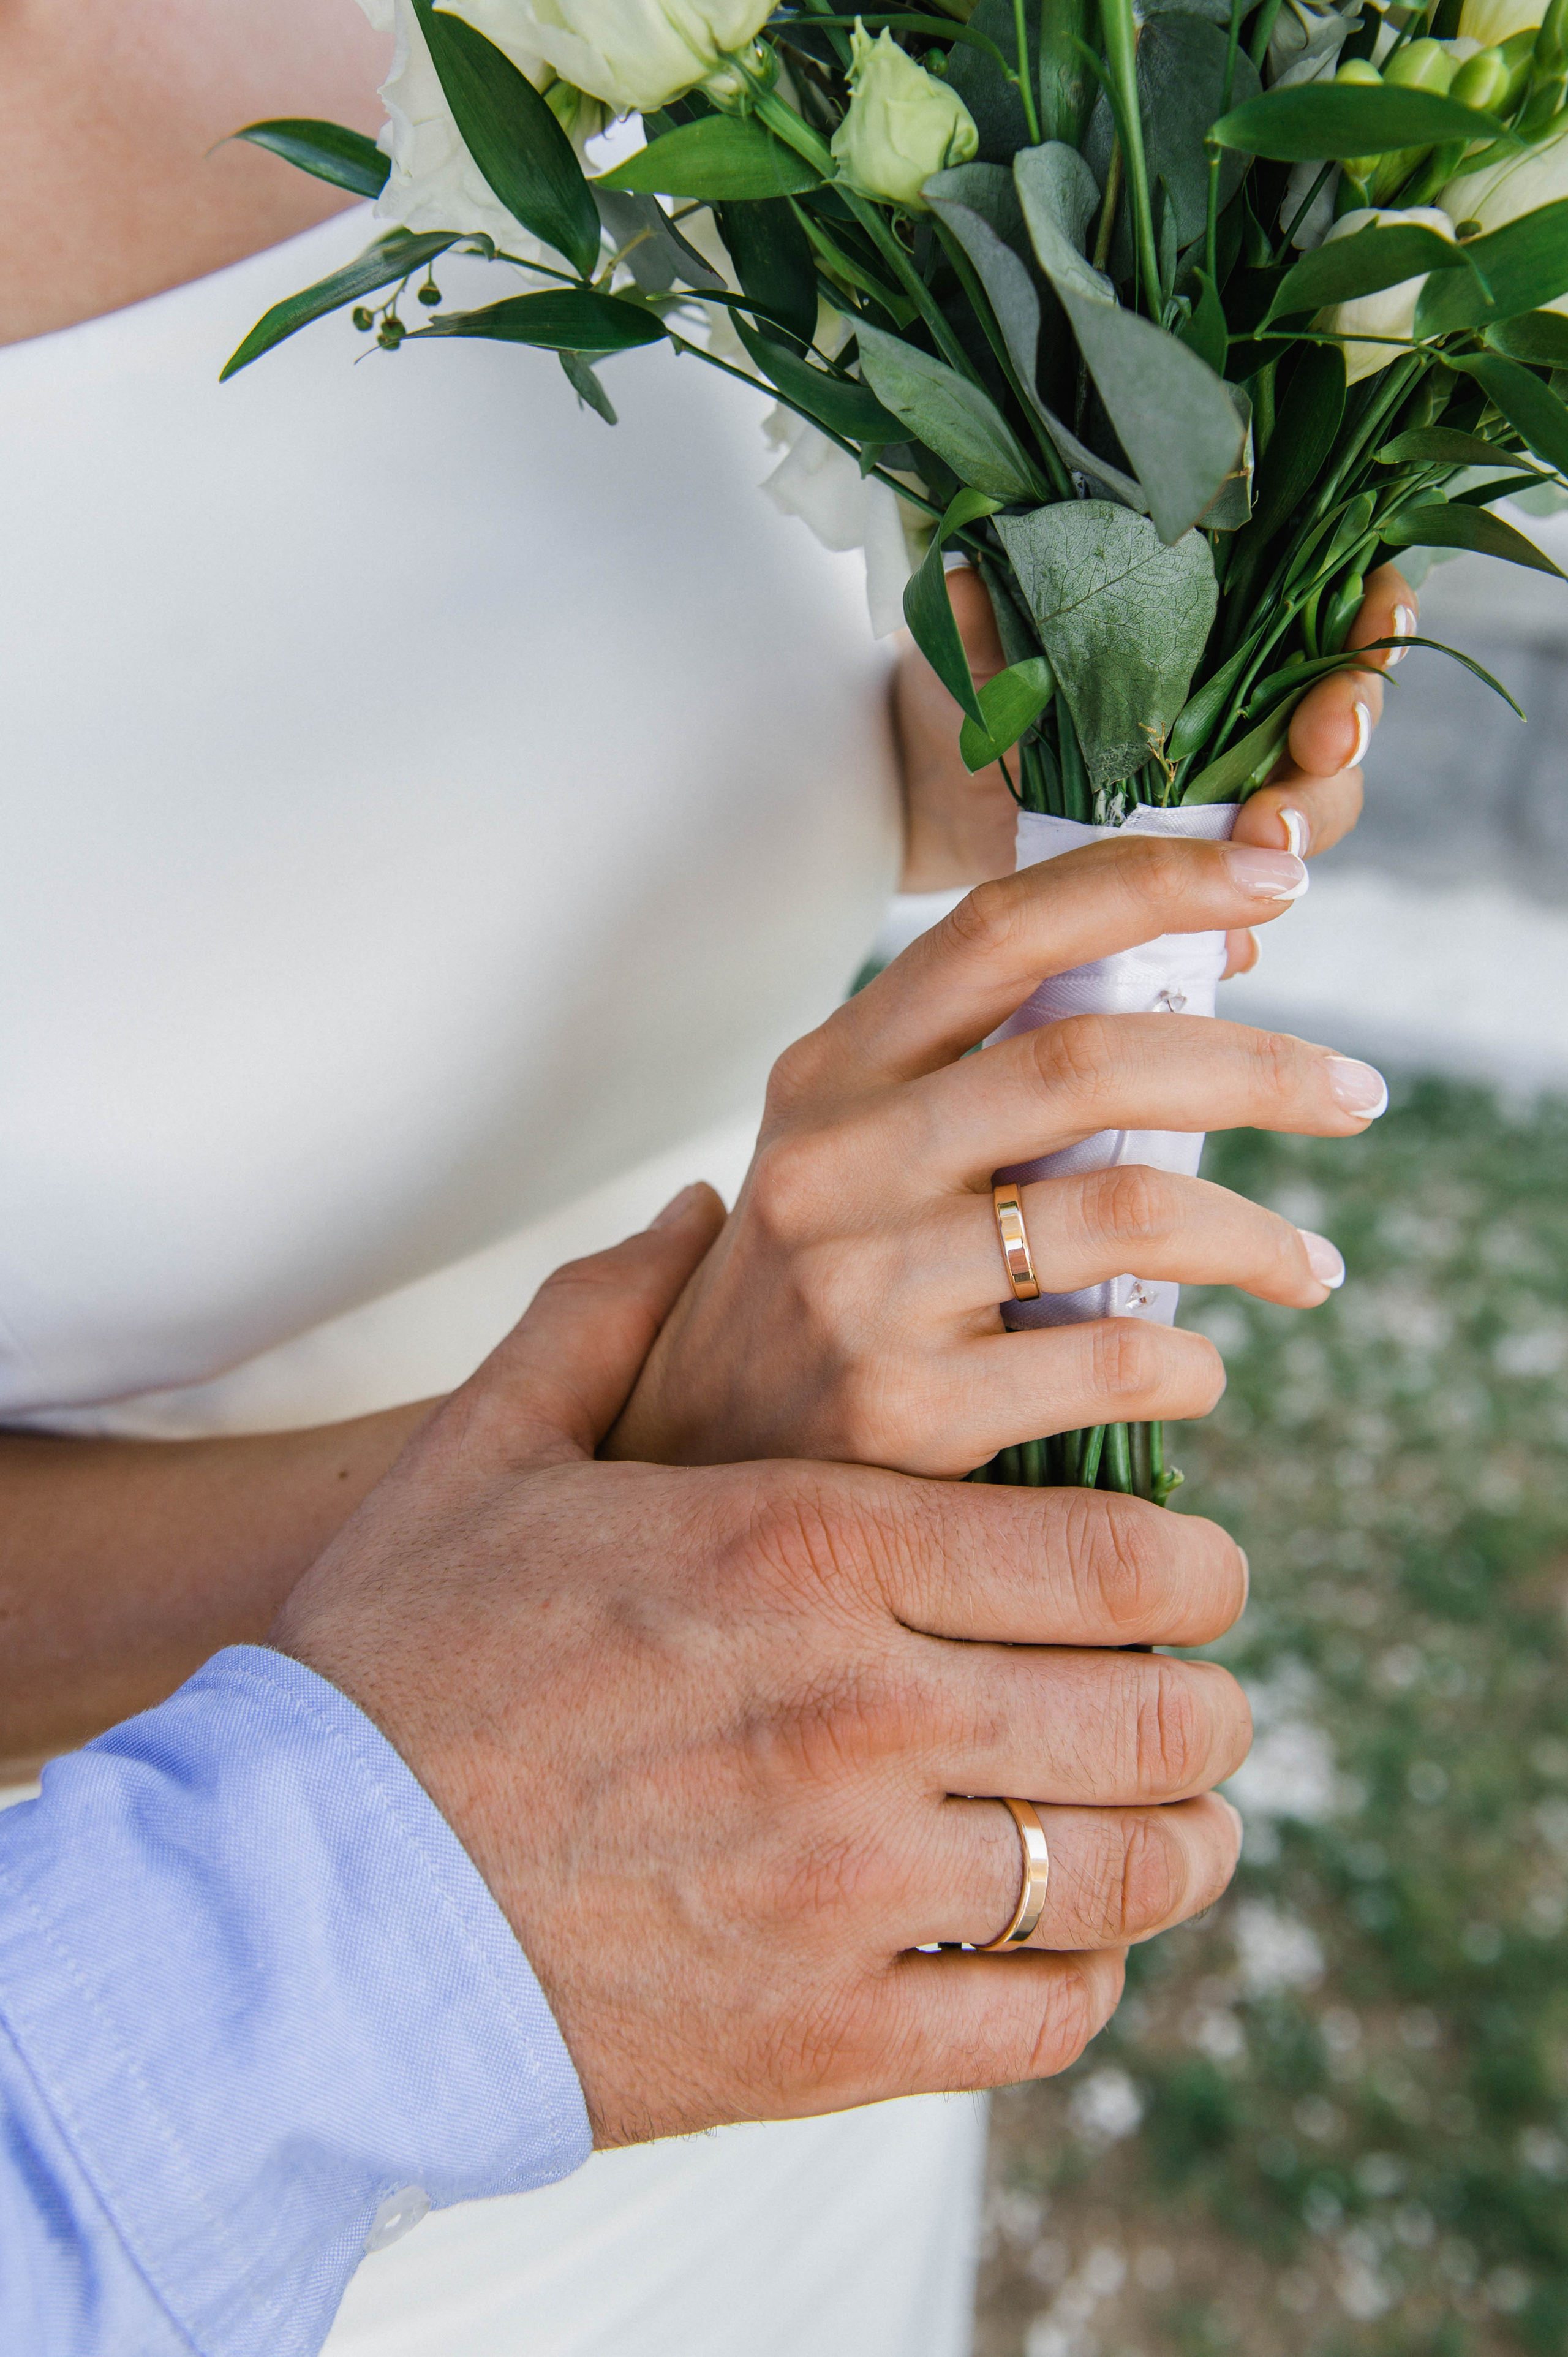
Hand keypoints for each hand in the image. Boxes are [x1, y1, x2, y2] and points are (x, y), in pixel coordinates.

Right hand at [274, 1208, 1250, 2146]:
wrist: (286, 1910)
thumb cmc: (393, 1666)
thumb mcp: (489, 1452)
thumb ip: (606, 1312)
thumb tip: (689, 1207)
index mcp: (803, 1548)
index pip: (1118, 1557)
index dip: (1196, 1568)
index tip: (1193, 1573)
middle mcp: (855, 1712)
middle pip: (1158, 1713)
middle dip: (1207, 1702)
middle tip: (1195, 1696)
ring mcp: (846, 1887)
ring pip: (1127, 1871)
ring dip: (1179, 1842)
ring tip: (1172, 1822)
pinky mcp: (822, 2040)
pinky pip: (1040, 2018)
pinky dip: (1082, 1980)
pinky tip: (1058, 1943)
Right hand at [610, 838, 1386, 1475]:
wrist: (683, 1463)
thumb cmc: (816, 1288)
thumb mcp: (858, 1153)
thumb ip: (996, 1070)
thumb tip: (1216, 965)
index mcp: (830, 1072)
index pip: (999, 926)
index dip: (1149, 880)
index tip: (1275, 873)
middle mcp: (834, 1160)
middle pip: (1087, 1059)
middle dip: (1258, 1065)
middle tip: (1358, 1092)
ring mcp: (862, 1285)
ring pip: (1128, 1212)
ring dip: (1258, 1234)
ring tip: (1312, 1265)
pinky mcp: (903, 1411)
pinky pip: (1113, 1362)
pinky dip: (1191, 1363)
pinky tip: (1197, 1370)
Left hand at [892, 562, 1415, 904]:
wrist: (931, 787)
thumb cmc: (968, 689)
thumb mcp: (968, 646)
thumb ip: (979, 617)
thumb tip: (964, 582)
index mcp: (1216, 632)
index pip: (1334, 608)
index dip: (1376, 616)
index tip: (1377, 632)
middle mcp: (1239, 716)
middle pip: (1337, 728)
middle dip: (1335, 753)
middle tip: (1292, 784)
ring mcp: (1221, 802)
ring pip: (1305, 820)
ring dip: (1295, 841)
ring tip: (1261, 850)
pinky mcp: (1188, 882)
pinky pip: (1237, 914)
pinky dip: (1234, 931)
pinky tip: (1219, 946)